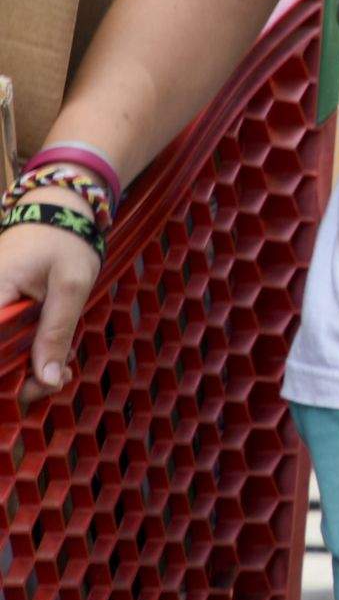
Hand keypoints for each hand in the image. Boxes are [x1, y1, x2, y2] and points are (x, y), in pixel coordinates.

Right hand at [1, 219, 101, 403]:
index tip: (37, 388)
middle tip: (58, 381)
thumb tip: (48, 380)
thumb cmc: (65, 241)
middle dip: (20, 380)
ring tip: (62, 368)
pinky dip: (26, 353)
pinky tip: (54, 355)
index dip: (8, 378)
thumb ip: (57, 332)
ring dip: (26, 368)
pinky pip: (4, 341)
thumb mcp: (71, 286)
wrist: (59, 211)